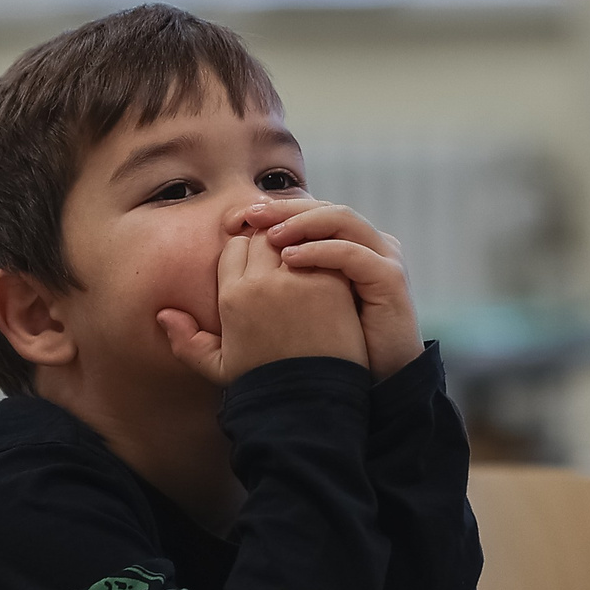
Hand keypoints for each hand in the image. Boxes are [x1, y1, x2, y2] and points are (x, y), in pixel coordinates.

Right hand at [158, 222, 366, 385]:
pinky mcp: (331, 284)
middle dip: (271, 244)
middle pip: (263, 238)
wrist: (310, 403)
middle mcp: (262, 283)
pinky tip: (329, 271)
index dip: (246, 252)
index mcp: (232, 297)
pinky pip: (326, 252)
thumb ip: (187, 340)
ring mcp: (299, 281)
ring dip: (299, 246)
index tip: (259, 265)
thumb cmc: (265, 385)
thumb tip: (164, 315)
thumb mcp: (218, 368)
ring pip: (295, 240)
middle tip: (285, 260)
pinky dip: (326, 256)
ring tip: (307, 262)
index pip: (234, 247)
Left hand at [246, 198, 424, 379]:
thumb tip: (200, 286)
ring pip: (340, 219)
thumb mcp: (302, 310)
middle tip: (248, 215)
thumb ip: (279, 284)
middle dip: (282, 209)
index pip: (309, 213)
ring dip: (301, 222)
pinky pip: (352, 253)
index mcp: (348, 246)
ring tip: (268, 236)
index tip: (236, 219)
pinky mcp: (389, 278)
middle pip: (321, 208)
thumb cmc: (337, 351)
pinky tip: (290, 259)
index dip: (274, 211)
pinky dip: (320, 250)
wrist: (382, 381)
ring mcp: (381, 258)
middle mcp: (367, 244)